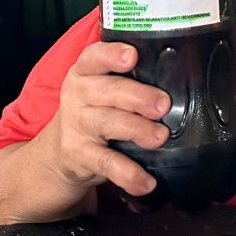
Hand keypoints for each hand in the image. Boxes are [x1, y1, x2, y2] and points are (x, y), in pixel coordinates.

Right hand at [39, 42, 169, 200]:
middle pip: (108, 91)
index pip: (95, 57)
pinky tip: (146, 181)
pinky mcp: (79, 156)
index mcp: (86, 72)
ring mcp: (77, 126)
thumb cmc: (95, 111)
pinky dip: (128, 174)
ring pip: (108, 123)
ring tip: (160, 136)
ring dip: (138, 130)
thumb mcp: (104, 89)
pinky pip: (106, 163)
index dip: (112, 54)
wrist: (56, 156)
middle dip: (138, 97)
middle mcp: (78, 95)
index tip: (132, 56)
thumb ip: (132, 79)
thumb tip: (180, 79)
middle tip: (162, 106)